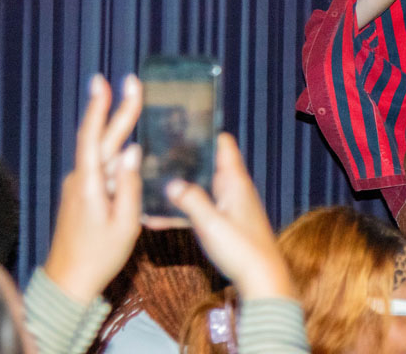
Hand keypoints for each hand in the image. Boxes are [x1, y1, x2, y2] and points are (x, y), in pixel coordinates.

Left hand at [44, 74, 142, 303]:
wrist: (68, 282)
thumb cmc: (99, 256)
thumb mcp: (125, 223)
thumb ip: (129, 184)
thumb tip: (133, 150)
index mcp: (89, 184)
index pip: (93, 137)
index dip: (99, 107)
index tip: (104, 81)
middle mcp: (80, 179)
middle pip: (100, 138)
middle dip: (116, 108)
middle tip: (130, 82)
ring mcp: (79, 187)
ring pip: (103, 152)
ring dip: (119, 129)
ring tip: (135, 105)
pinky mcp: (82, 195)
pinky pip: (102, 167)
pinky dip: (116, 151)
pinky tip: (129, 147)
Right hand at [166, 133, 293, 300]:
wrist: (261, 279)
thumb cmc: (242, 249)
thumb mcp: (211, 223)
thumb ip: (190, 200)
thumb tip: (170, 181)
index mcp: (234, 180)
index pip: (222, 143)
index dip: (204, 132)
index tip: (178, 126)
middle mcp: (232, 188)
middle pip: (206, 164)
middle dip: (182, 160)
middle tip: (151, 155)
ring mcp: (227, 205)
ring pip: (198, 189)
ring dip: (176, 189)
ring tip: (144, 184)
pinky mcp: (223, 223)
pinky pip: (197, 211)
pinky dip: (179, 212)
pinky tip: (153, 218)